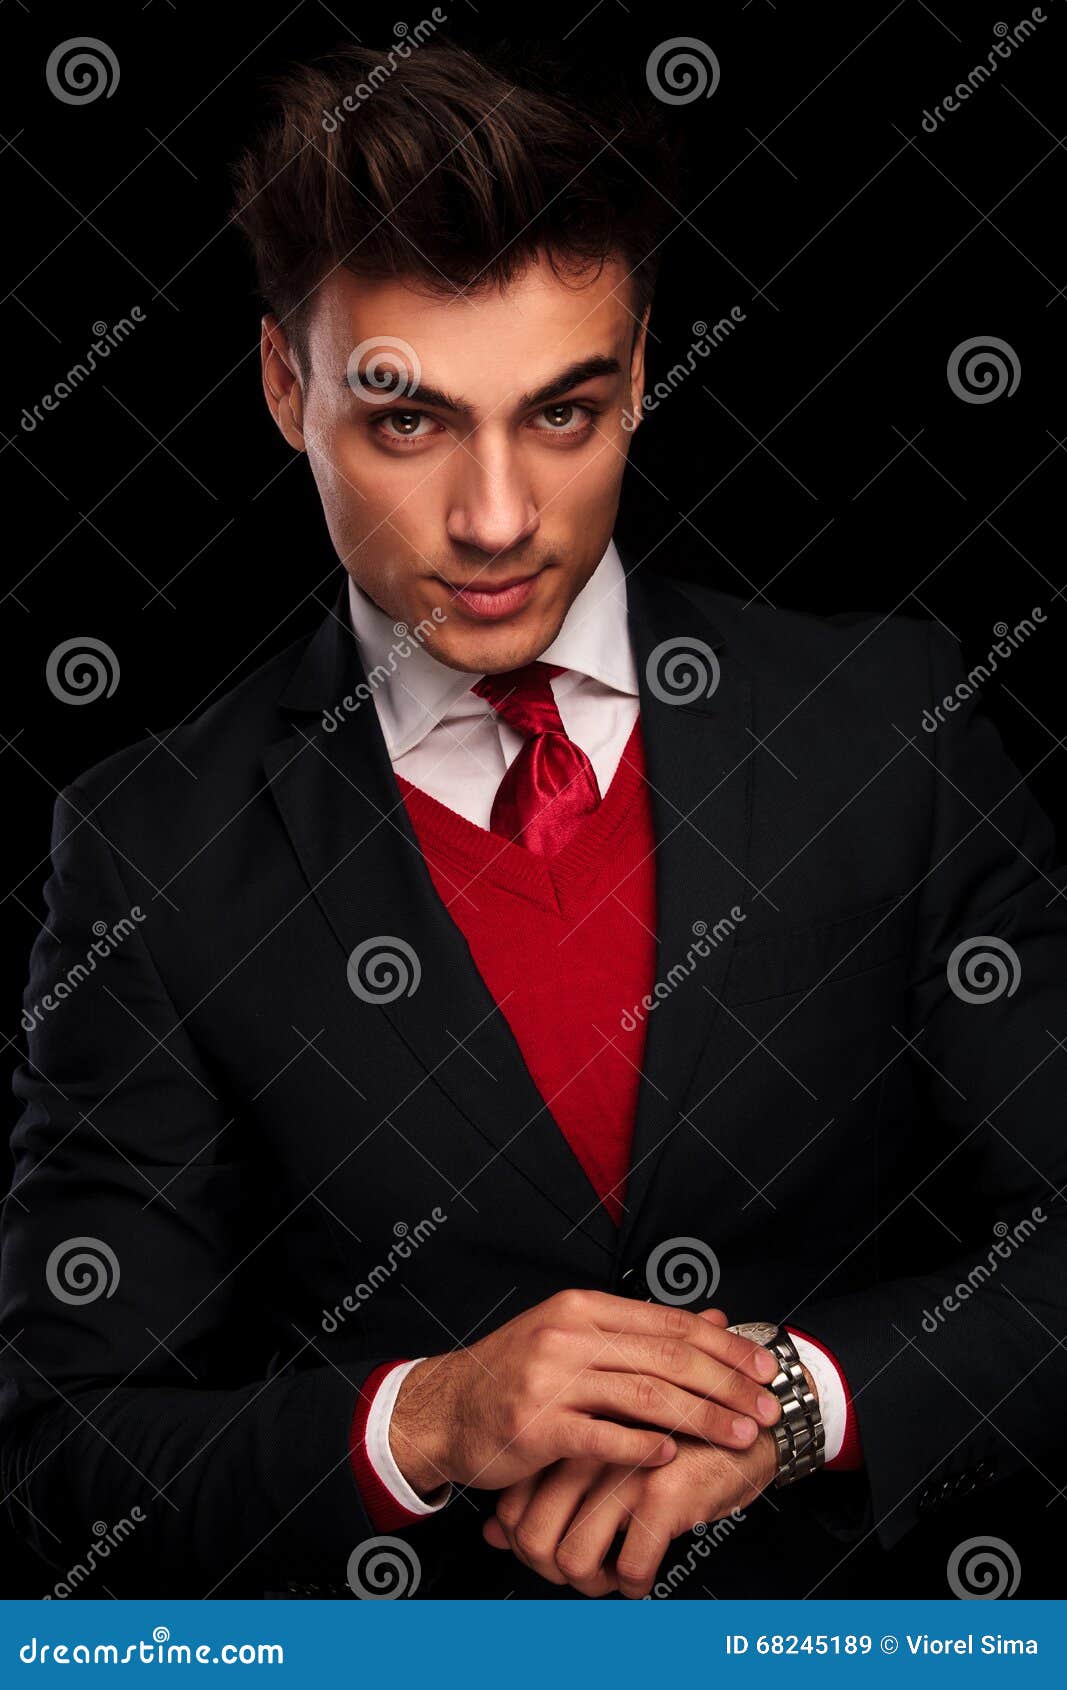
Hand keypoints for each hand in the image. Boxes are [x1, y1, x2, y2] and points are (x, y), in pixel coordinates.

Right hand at [388, 1289, 781, 1494]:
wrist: (445, 1409)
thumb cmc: (516, 1375)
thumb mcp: (573, 1337)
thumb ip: (639, 1332)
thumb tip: (713, 1316)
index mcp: (584, 1309)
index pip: (671, 1323)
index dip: (726, 1346)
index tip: (766, 1366)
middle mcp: (569, 1336)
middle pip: (668, 1358)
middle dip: (728, 1384)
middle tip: (769, 1407)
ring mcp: (551, 1380)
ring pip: (645, 1397)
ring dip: (703, 1418)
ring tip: (741, 1435)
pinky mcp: (537, 1426)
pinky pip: (602, 1438)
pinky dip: (643, 1448)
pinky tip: (675, 1456)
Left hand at [484, 1432, 776, 1597]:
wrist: (748, 1419)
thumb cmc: (666, 1440)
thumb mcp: (597, 1458)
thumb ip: (541, 1491)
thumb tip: (491, 1535)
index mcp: (566, 1430)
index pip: (512, 1504)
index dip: (523, 1544)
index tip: (549, 1553)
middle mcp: (586, 1445)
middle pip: (533, 1536)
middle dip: (551, 1571)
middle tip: (581, 1572)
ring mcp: (620, 1468)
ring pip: (573, 1558)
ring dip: (591, 1584)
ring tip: (610, 1576)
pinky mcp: (660, 1492)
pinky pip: (628, 1567)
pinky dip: (633, 1584)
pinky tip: (642, 1575)